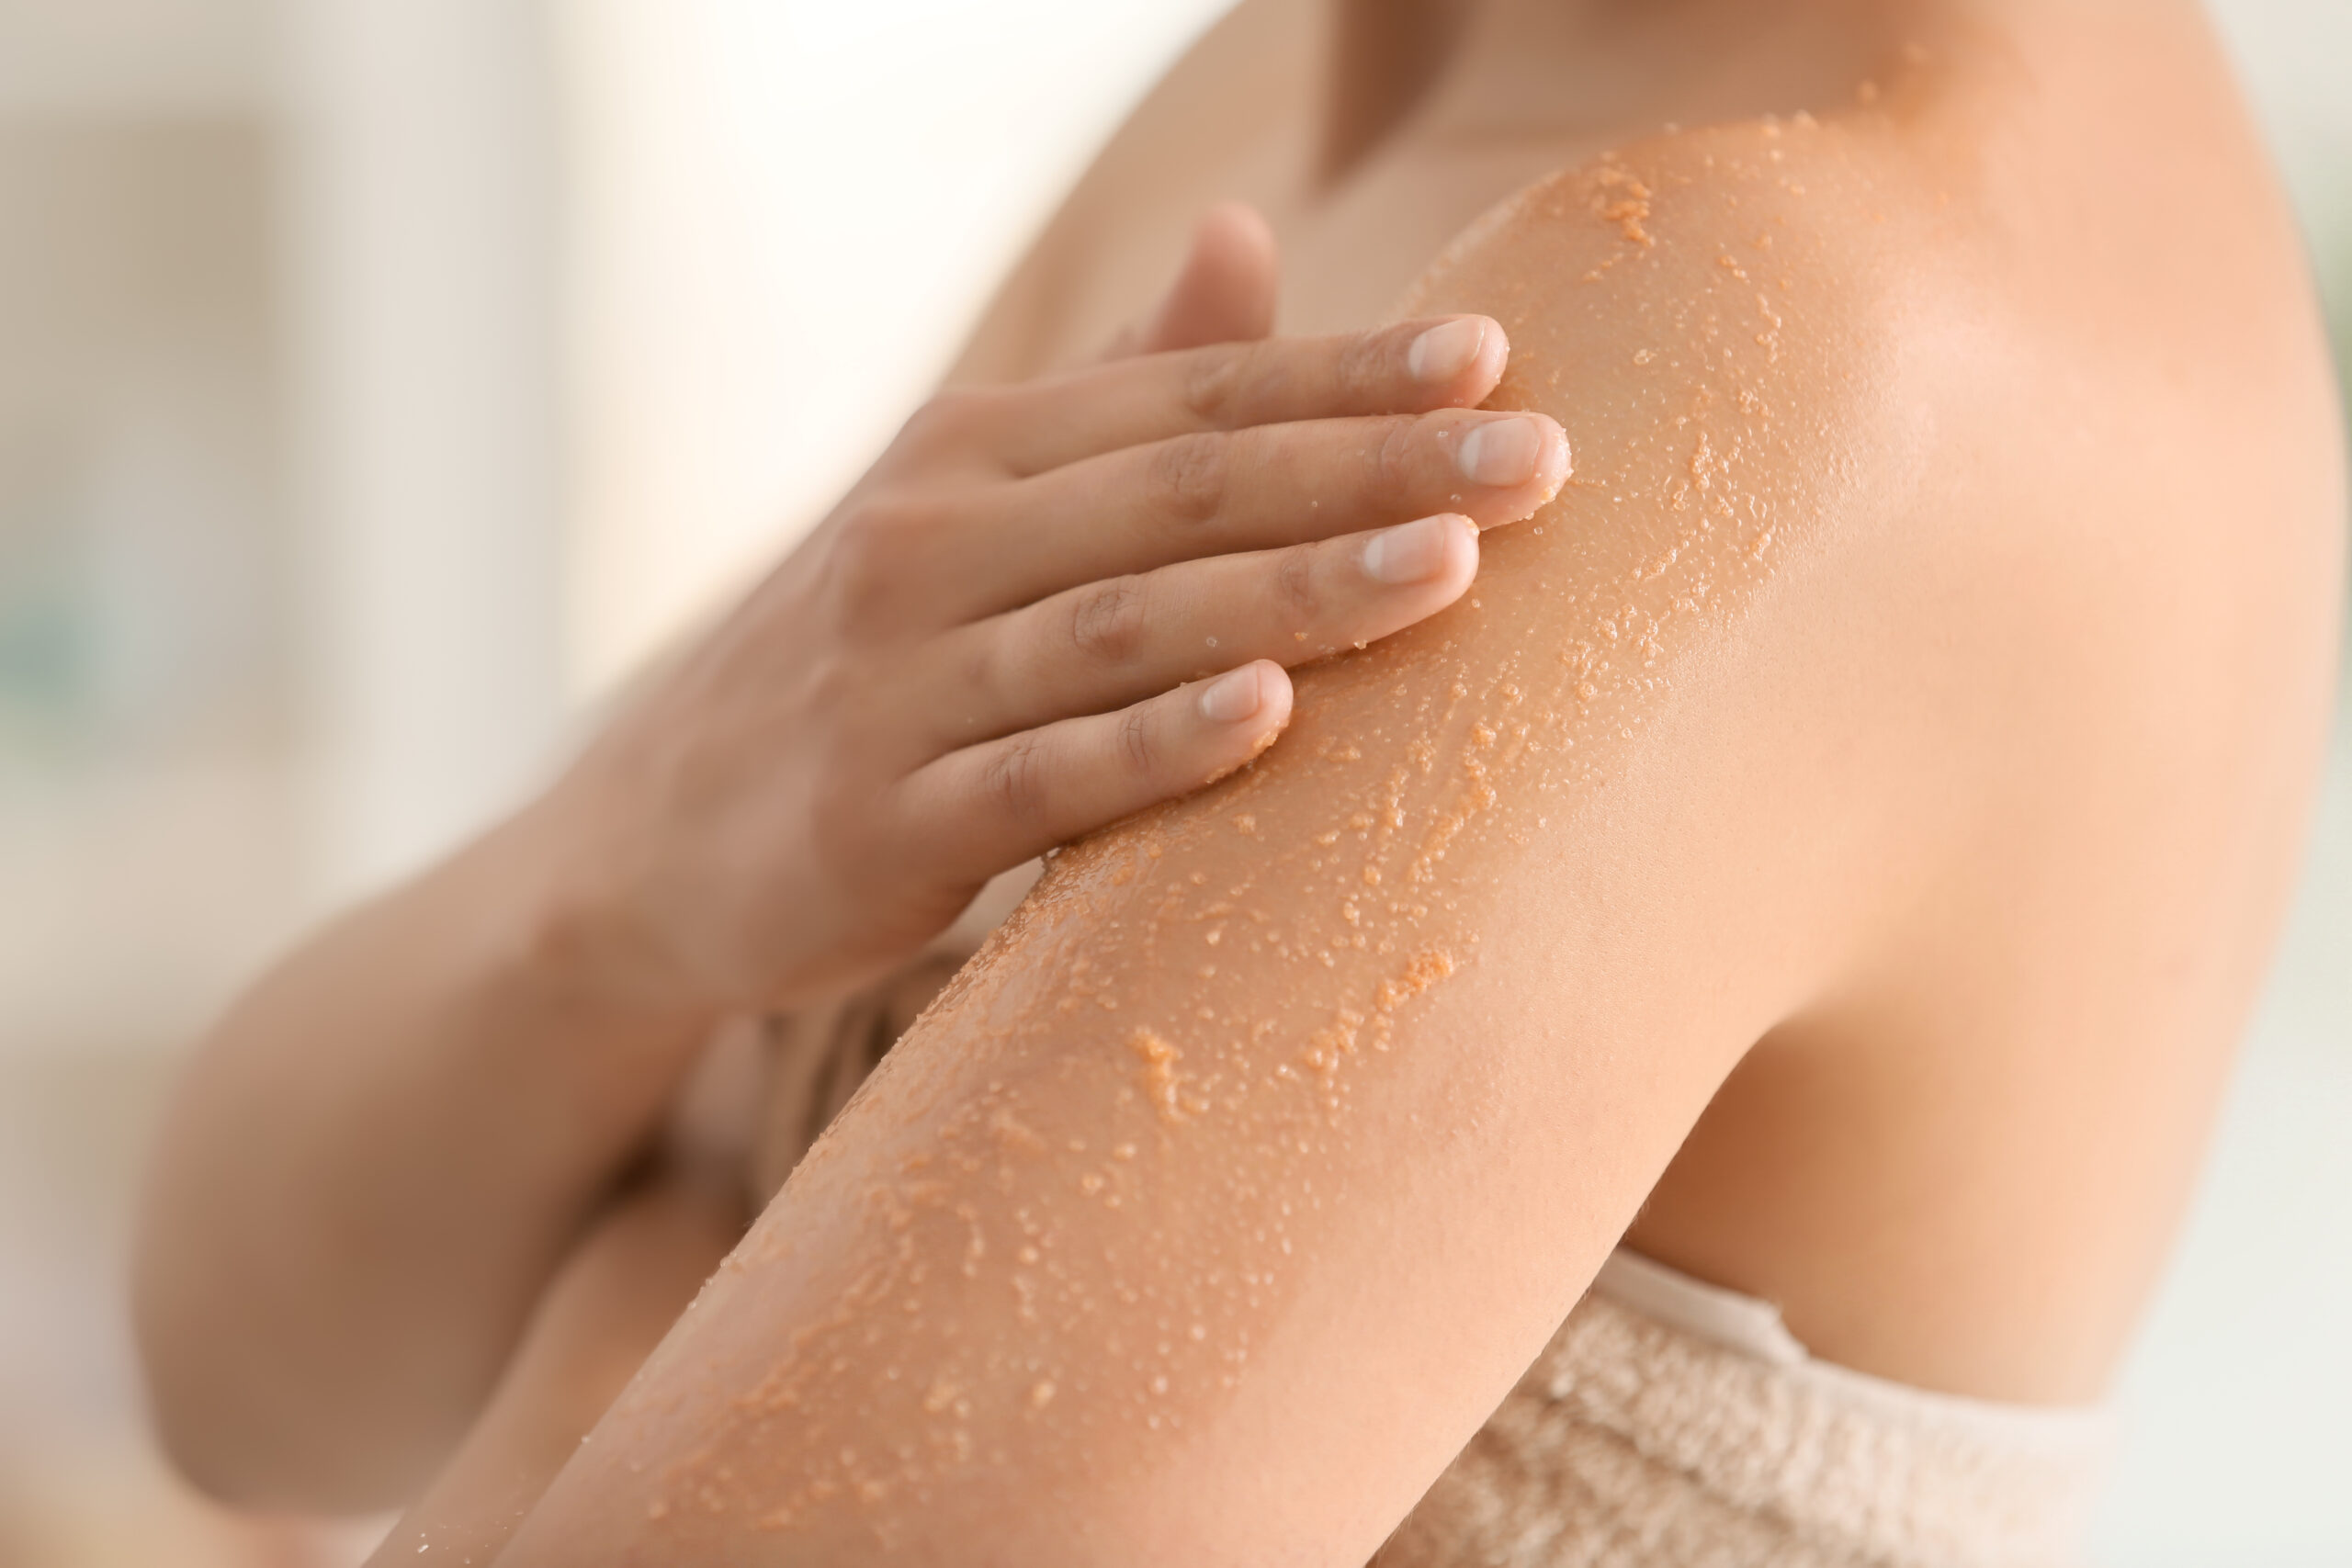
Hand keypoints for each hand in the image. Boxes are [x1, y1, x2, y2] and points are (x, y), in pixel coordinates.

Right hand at [523, 206, 1569, 1018]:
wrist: (650, 836)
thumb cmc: (866, 662)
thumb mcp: (968, 507)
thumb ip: (1116, 388)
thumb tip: (1246, 232)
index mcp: (972, 452)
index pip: (1190, 395)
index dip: (1343, 372)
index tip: (1495, 355)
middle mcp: (932, 540)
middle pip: (1180, 491)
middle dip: (1367, 469)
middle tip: (1539, 458)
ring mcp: (898, 681)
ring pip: (1126, 624)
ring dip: (1293, 591)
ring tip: (1453, 568)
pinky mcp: (878, 823)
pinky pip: (1037, 779)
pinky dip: (1153, 745)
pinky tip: (1269, 715)